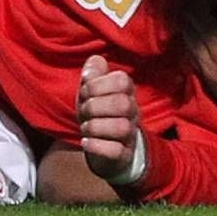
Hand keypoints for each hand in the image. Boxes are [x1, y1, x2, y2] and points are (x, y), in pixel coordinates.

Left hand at [77, 55, 144, 182]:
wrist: (106, 150)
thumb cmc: (98, 115)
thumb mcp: (92, 92)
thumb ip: (93, 74)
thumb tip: (95, 60)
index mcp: (126, 93)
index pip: (122, 80)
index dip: (98, 84)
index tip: (85, 92)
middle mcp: (133, 112)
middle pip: (123, 104)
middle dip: (95, 106)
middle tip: (83, 112)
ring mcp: (130, 135)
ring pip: (122, 127)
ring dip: (95, 127)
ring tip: (85, 128)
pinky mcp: (124, 155)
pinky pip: (116, 151)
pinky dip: (97, 146)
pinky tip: (85, 142)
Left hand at [186, 7, 216, 142]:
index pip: (199, 19)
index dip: (197, 1)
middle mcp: (209, 64)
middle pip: (189, 32)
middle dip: (190, 13)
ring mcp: (209, 78)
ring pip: (189, 48)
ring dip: (190, 30)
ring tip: (198, 15)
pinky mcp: (213, 88)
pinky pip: (195, 61)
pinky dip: (195, 46)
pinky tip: (203, 40)